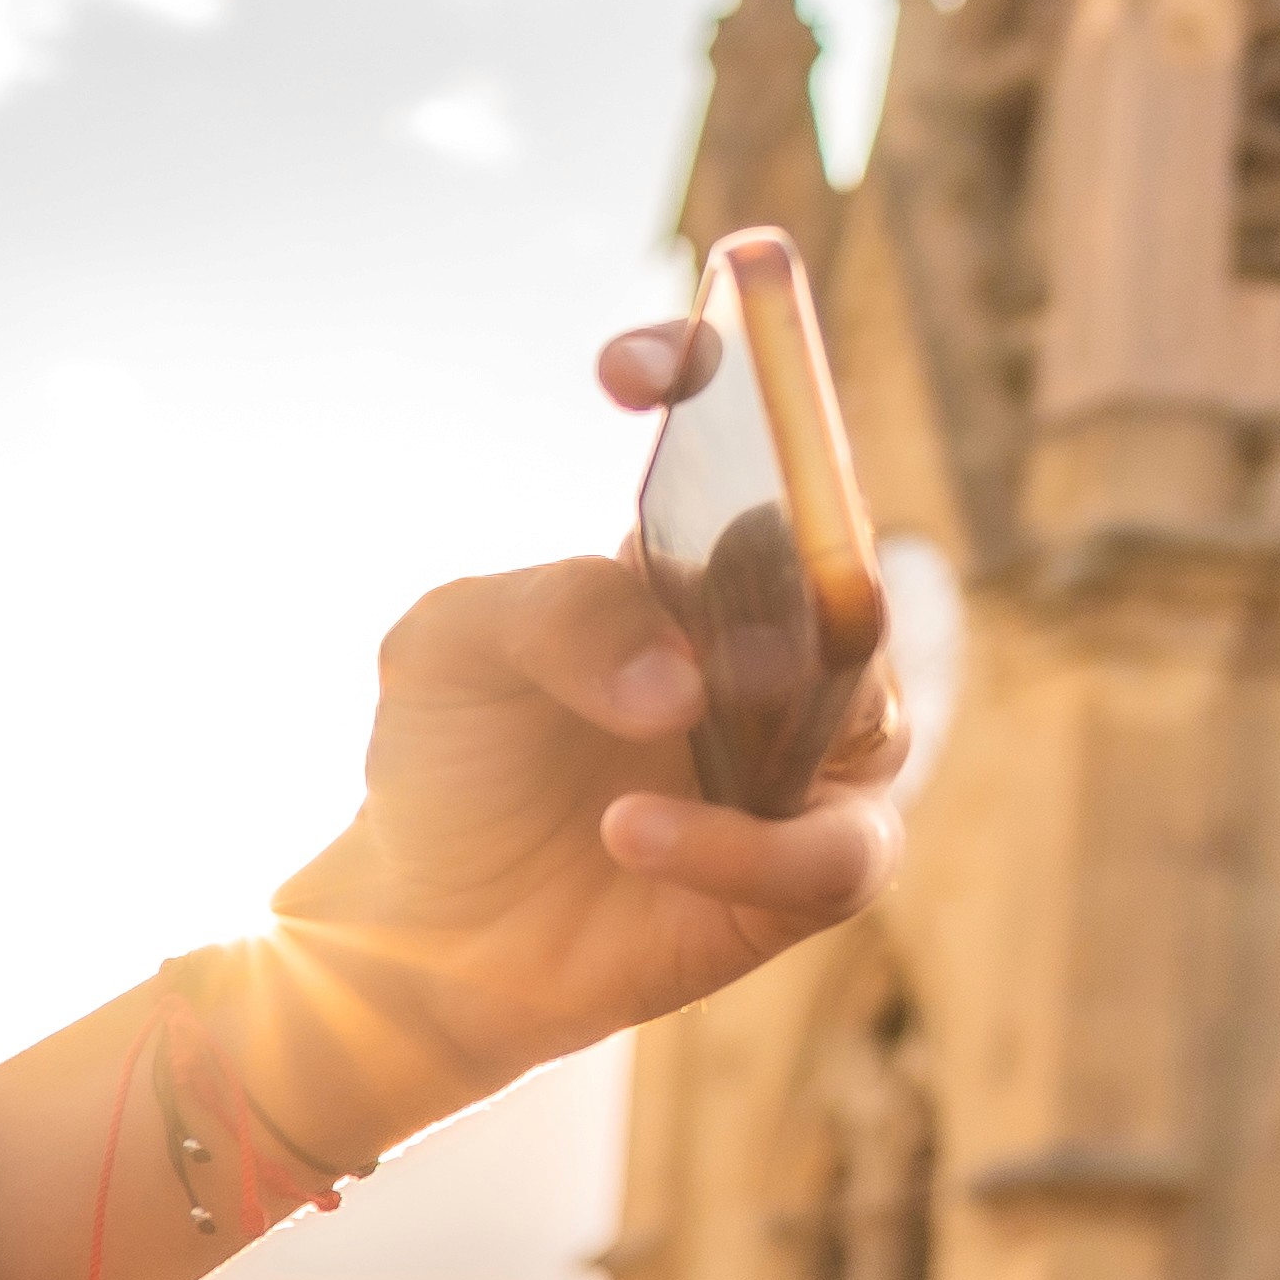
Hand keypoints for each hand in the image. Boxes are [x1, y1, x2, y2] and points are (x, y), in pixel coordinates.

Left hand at [246, 334, 901, 1150]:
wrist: (416, 924)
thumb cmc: (448, 765)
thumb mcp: (447, 653)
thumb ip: (550, 615)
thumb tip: (680, 682)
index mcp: (704, 556)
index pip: (757, 428)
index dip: (729, 365)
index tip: (638, 356)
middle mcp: (782, 641)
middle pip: (841, 557)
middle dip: (805, 534)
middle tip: (731, 533)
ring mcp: (811, 753)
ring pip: (863, 701)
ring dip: (770, 705)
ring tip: (664, 714)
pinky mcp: (805, 870)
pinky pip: (832, 849)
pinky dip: (738, 841)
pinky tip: (630, 828)